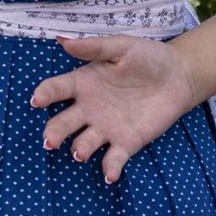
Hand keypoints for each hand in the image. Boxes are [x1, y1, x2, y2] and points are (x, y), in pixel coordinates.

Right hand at [30, 31, 201, 183]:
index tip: (37, 100)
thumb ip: (94, 47)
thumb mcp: (122, 46)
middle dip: (55, 132)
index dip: (45, 94)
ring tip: (79, 153)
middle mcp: (89, 108)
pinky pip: (113, 159)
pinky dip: (110, 168)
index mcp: (83, 83)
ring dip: (80, 150)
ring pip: (84, 143)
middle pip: (63, 122)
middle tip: (50, 140)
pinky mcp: (126, 142)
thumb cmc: (148, 57)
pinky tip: (110, 175)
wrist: (179, 76)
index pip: (57, 89)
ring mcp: (106, 128)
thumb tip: (63, 41)